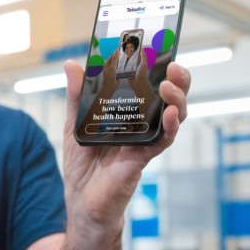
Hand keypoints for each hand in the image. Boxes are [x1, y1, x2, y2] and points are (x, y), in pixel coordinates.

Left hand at [62, 59, 190, 230]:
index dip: (158, 67)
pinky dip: (168, 126)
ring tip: (171, 84)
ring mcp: (144, 140)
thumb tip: (72, 64)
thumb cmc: (82, 164)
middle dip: (177, 79)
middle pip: (168, 97)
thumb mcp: (74, 124)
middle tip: (173, 64)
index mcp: (127, 112)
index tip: (159, 47)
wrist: (82, 202)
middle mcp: (141, 124)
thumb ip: (76, 96)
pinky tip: (169, 114)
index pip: (149, 85)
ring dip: (176, 99)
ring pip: (172, 116)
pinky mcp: (142, 158)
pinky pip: (161, 140)